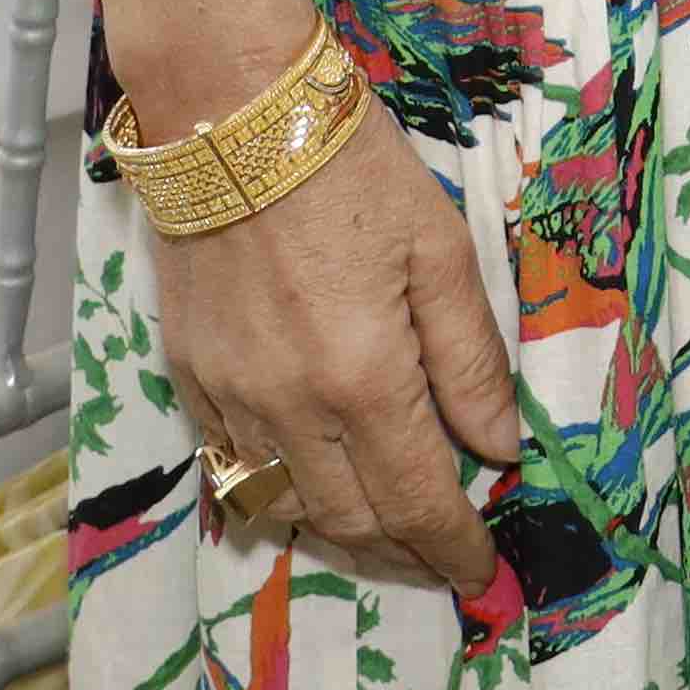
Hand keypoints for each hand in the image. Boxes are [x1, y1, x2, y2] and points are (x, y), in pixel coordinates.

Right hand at [136, 17, 527, 591]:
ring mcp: (230, 396)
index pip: (419, 499)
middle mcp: (290, 408)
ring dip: (341, 537)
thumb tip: (501, 448)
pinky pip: (231, 469)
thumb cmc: (354, 169)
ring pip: (286, 508)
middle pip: (351, 521)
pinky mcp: (188, 375)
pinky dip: (277, 497)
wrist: (232, 115)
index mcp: (365, 380)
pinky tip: (309, 493)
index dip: (453, 549)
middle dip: (403, 555)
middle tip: (442, 564)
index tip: (482, 574)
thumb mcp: (441, 252)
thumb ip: (471, 360)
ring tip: (385, 542)